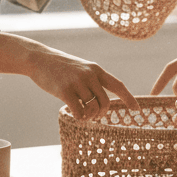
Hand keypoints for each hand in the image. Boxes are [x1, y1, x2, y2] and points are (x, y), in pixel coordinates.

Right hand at [23, 42, 138, 120]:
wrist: (39, 59)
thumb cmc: (61, 67)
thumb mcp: (82, 69)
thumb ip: (93, 80)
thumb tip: (102, 102)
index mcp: (96, 70)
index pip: (118, 85)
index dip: (129, 99)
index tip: (137, 110)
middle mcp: (90, 75)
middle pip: (106, 102)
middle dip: (101, 113)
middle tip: (93, 115)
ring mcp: (77, 82)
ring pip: (93, 108)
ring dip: (89, 116)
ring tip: (83, 114)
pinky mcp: (65, 91)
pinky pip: (79, 111)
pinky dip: (79, 117)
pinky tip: (75, 114)